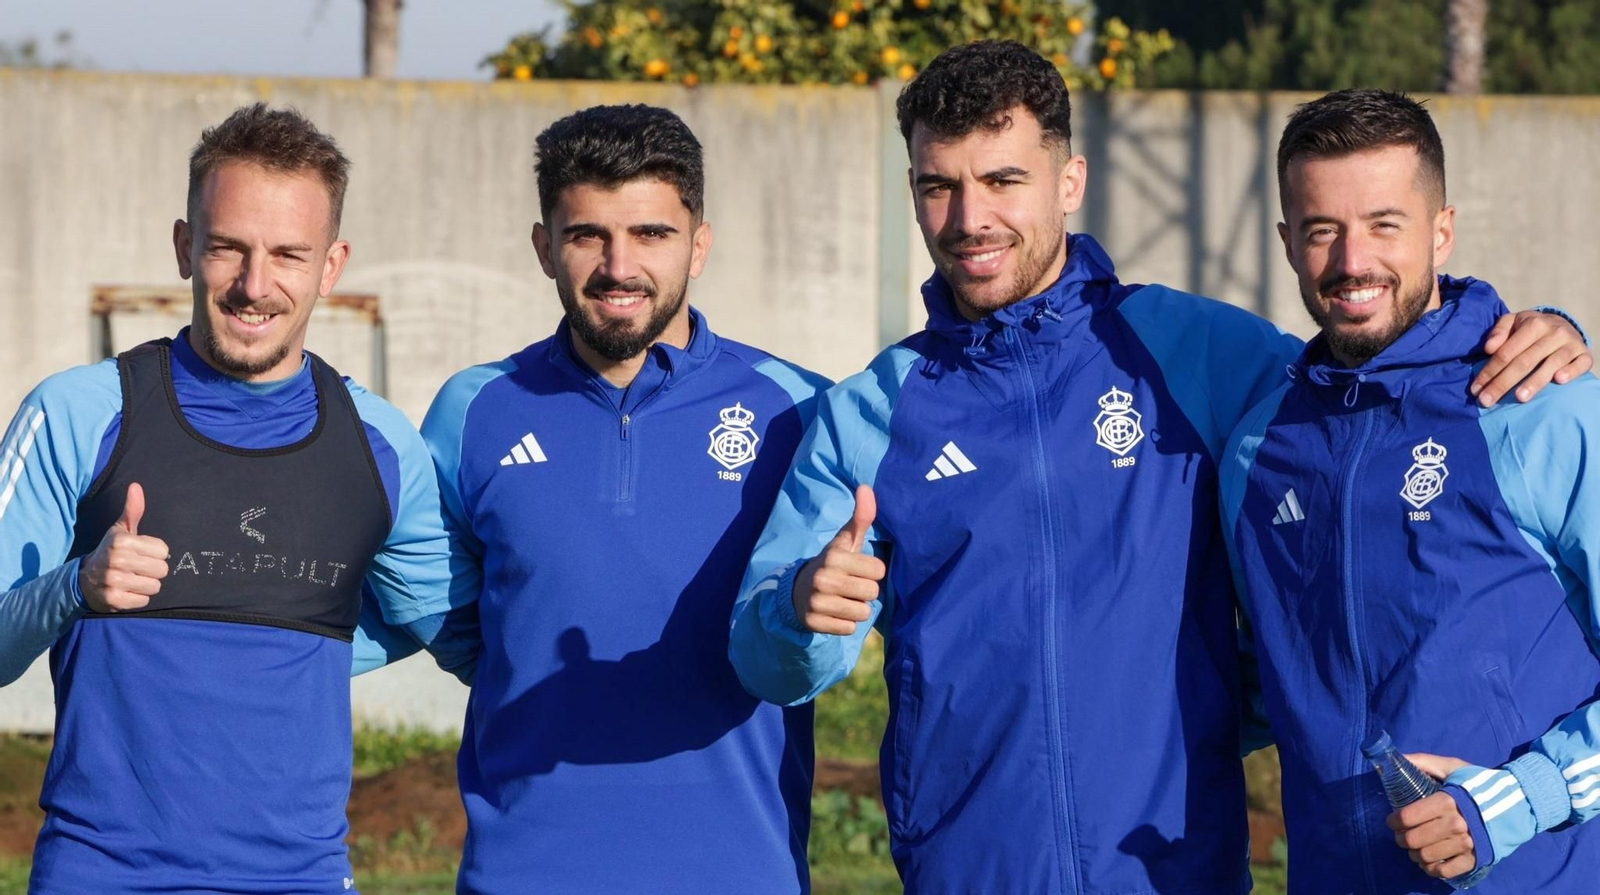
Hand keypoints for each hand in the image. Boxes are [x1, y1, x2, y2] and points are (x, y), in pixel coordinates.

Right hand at [77, 483, 169, 612]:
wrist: (84, 580)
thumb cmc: (110, 551)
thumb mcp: (120, 530)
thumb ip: (132, 510)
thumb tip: (136, 486)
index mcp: (122, 541)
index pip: (164, 551)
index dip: (155, 554)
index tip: (141, 554)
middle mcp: (117, 560)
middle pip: (162, 570)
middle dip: (153, 570)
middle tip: (137, 568)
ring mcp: (114, 581)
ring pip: (155, 586)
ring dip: (146, 585)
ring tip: (132, 579)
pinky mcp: (114, 600)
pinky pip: (144, 601)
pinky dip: (138, 598)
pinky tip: (126, 591)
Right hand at [792, 485, 885, 635]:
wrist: (798, 591)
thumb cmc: (833, 564)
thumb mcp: (845, 542)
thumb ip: (860, 517)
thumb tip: (866, 486)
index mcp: (834, 556)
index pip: (879, 570)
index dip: (872, 572)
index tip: (858, 570)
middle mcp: (824, 578)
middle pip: (872, 593)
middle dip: (866, 592)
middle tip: (850, 587)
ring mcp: (816, 602)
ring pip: (862, 613)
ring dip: (857, 609)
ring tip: (843, 600)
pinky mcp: (813, 623)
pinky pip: (848, 629)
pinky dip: (845, 624)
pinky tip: (834, 613)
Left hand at [1386, 752, 1475, 879]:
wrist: (1518, 803)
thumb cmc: (1479, 784)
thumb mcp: (1452, 767)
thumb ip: (1424, 761)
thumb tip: (1398, 758)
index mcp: (1447, 801)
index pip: (1407, 817)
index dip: (1393, 821)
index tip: (1392, 821)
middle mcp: (1456, 825)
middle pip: (1413, 839)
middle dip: (1401, 838)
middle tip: (1401, 835)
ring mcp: (1467, 844)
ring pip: (1426, 856)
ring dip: (1414, 854)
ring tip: (1414, 848)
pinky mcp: (1475, 859)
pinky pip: (1445, 871)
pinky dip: (1431, 868)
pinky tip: (1429, 861)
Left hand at [1473, 310, 1591, 405]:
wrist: (1564, 324)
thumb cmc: (1531, 328)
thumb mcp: (1513, 322)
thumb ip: (1499, 332)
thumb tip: (1489, 348)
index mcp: (1533, 324)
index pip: (1506, 352)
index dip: (1489, 371)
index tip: (1476, 389)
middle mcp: (1554, 333)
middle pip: (1524, 362)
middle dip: (1503, 383)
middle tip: (1487, 401)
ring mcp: (1571, 344)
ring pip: (1551, 365)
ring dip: (1534, 382)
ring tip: (1519, 398)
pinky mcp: (1585, 355)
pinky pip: (1580, 364)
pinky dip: (1570, 372)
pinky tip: (1559, 381)